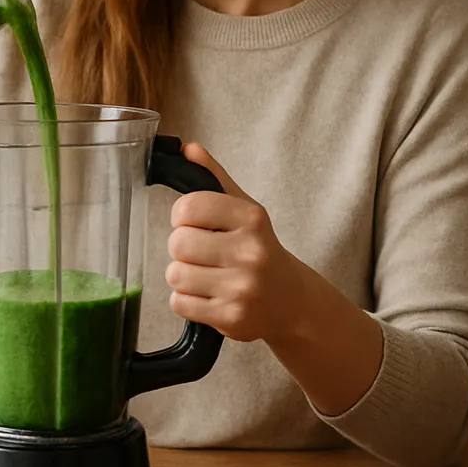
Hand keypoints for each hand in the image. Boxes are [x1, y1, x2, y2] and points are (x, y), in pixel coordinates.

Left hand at [164, 143, 311, 342]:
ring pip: (175, 275)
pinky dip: (187, 301)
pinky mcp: (231, 318)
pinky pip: (180, 303)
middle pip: (177, 243)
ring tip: (206, 276)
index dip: (182, 216)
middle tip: (202, 254)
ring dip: (183, 276)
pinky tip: (209, 296)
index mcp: (251, 218)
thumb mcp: (245, 211)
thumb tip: (186, 148)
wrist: (292, 302)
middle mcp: (250, 252)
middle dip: (182, 249)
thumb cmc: (261, 251)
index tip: (194, 223)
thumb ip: (215, 178)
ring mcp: (242, 287)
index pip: (188, 207)